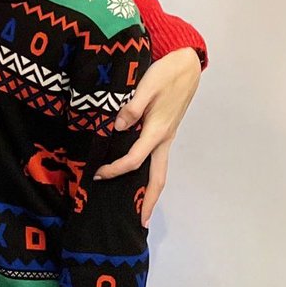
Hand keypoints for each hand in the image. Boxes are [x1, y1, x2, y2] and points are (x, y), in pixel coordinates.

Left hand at [93, 47, 200, 225]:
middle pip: (158, 178)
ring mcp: (166, 136)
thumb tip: (118, 126)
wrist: (188, 64)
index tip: (97, 174)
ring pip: (159, 170)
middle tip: (141, 222)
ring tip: (139, 208)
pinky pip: (156, 159)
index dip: (115, 170)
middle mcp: (164, 139)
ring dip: (150, 191)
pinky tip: (137, 176)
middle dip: (149, 201)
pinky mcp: (164, 131)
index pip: (134, 160)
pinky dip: (148, 173)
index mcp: (158, 131)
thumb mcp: (147, 85)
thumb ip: (133, 106)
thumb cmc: (166, 72)